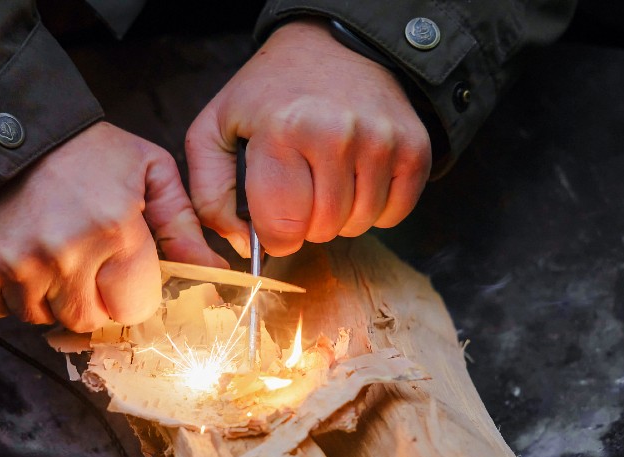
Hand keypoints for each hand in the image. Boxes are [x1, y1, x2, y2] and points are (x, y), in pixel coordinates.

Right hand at [0, 122, 226, 331]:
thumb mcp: (147, 170)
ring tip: (47, 252)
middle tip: (82, 263)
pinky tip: (15, 256)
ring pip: (43, 318)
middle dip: (90, 301)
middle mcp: (65, 252)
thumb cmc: (82, 148)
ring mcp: (16, 264)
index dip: (128, 295)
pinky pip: (1, 310)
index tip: (120, 276)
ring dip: (49, 298)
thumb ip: (182, 223)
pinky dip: (9, 294)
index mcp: (114, 227)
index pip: (133, 308)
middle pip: (88, 320)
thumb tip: (214, 270)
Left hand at [186, 18, 431, 256]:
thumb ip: (210, 194)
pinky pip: (392, 214)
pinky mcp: (414, 147)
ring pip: (358, 226)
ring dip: (339, 218)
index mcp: (282, 131)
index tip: (272, 222)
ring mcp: (381, 141)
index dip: (273, 237)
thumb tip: (240, 245)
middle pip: (322, 230)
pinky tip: (356, 179)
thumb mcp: (215, 130)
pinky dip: (374, 209)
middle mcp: (336, 134)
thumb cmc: (269, 94)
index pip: (283, 226)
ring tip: (326, 180)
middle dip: (305, 224)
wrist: (334, 44)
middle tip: (300, 190)